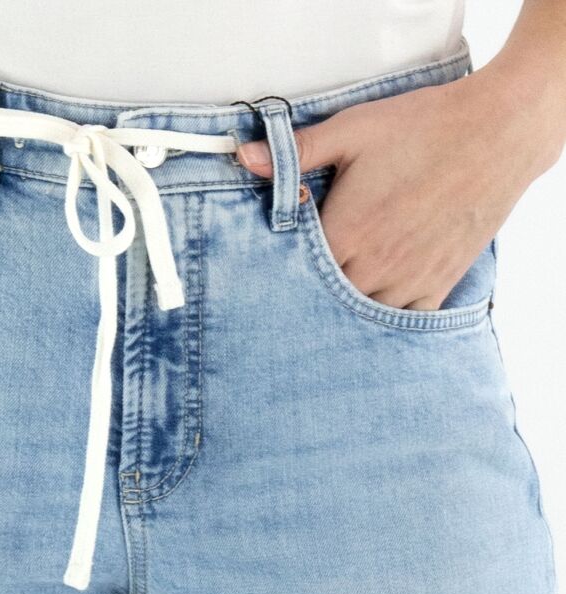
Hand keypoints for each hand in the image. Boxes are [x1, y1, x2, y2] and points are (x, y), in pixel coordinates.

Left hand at [236, 67, 557, 309]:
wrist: (495, 133)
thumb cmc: (421, 127)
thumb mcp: (352, 130)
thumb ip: (297, 153)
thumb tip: (244, 157)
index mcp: (345, 233)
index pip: (297, 270)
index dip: (285, 268)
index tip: (280, 264)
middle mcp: (373, 266)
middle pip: (326, 300)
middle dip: (314, 292)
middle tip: (309, 281)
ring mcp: (408, 280)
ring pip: (363, 314)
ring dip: (349, 307)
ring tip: (343, 292)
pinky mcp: (438, 284)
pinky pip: (405, 319)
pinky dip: (389, 315)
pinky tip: (380, 302)